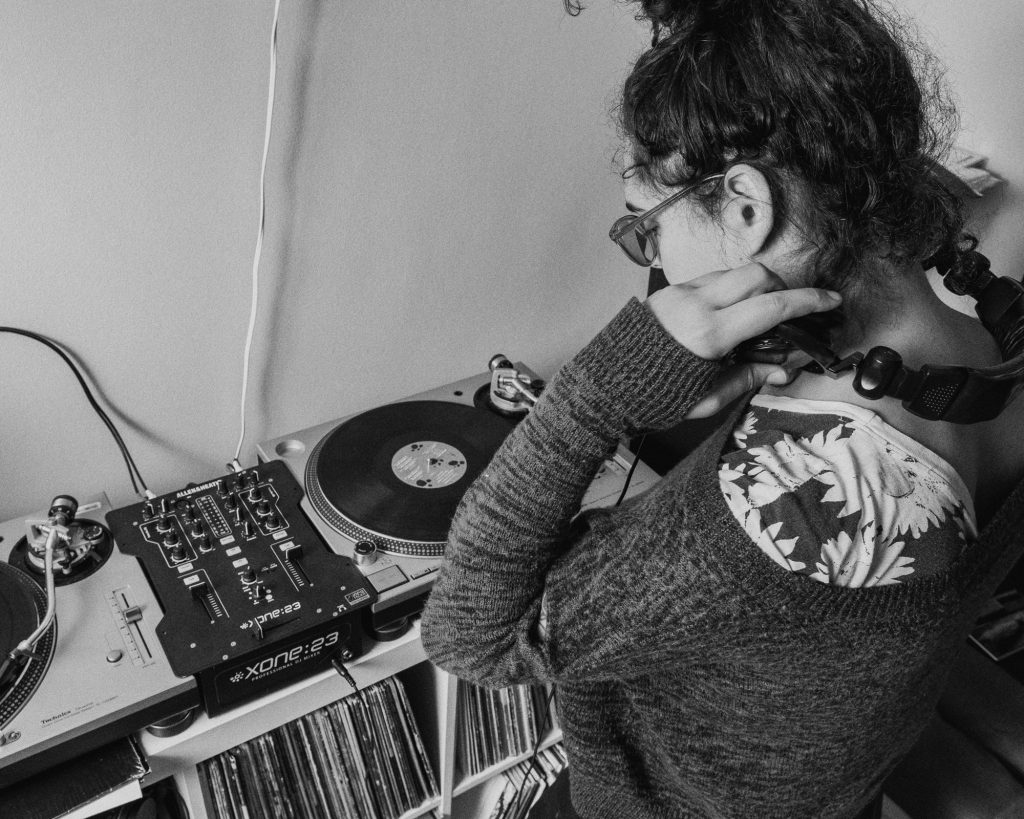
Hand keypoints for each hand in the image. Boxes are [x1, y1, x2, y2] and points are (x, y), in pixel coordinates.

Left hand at [645, 262, 841, 418]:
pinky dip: (730, 290)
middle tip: (789, 314)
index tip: (830, 302)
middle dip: (782, 289)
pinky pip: (711, 280)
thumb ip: (749, 377)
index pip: (772, 306)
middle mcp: (695, 304)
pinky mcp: (669, 292)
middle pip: (757, 276)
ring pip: (733, 273)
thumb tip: (784, 367)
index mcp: (708, 333)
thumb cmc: (653, 397)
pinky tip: (730, 315)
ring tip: (758, 319)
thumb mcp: (707, 397)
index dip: (808, 302)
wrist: (604, 385)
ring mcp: (680, 293)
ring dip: (755, 288)